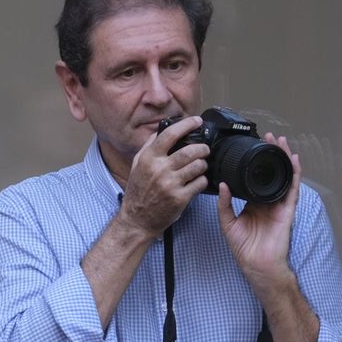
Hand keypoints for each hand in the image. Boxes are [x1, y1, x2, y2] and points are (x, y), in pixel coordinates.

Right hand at [117, 116, 210, 237]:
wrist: (137, 219)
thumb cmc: (138, 191)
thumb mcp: (137, 165)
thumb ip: (148, 147)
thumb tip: (161, 130)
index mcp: (149, 159)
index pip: (170, 134)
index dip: (186, 125)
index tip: (197, 121)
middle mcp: (159, 170)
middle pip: (190, 151)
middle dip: (202, 148)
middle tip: (204, 149)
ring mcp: (170, 185)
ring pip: (198, 166)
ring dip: (203, 164)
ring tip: (201, 165)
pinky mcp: (180, 198)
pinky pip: (199, 183)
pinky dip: (202, 180)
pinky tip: (197, 181)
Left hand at [217, 132, 301, 292]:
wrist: (257, 265)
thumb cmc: (244, 248)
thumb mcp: (228, 223)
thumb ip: (224, 204)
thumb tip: (222, 185)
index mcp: (254, 203)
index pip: (256, 177)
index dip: (255, 162)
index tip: (251, 146)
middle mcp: (267, 201)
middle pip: (271, 172)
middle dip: (271, 154)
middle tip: (268, 136)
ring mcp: (279, 204)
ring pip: (283, 176)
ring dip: (284, 158)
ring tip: (281, 141)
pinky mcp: (287, 210)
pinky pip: (292, 188)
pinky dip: (294, 174)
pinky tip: (294, 160)